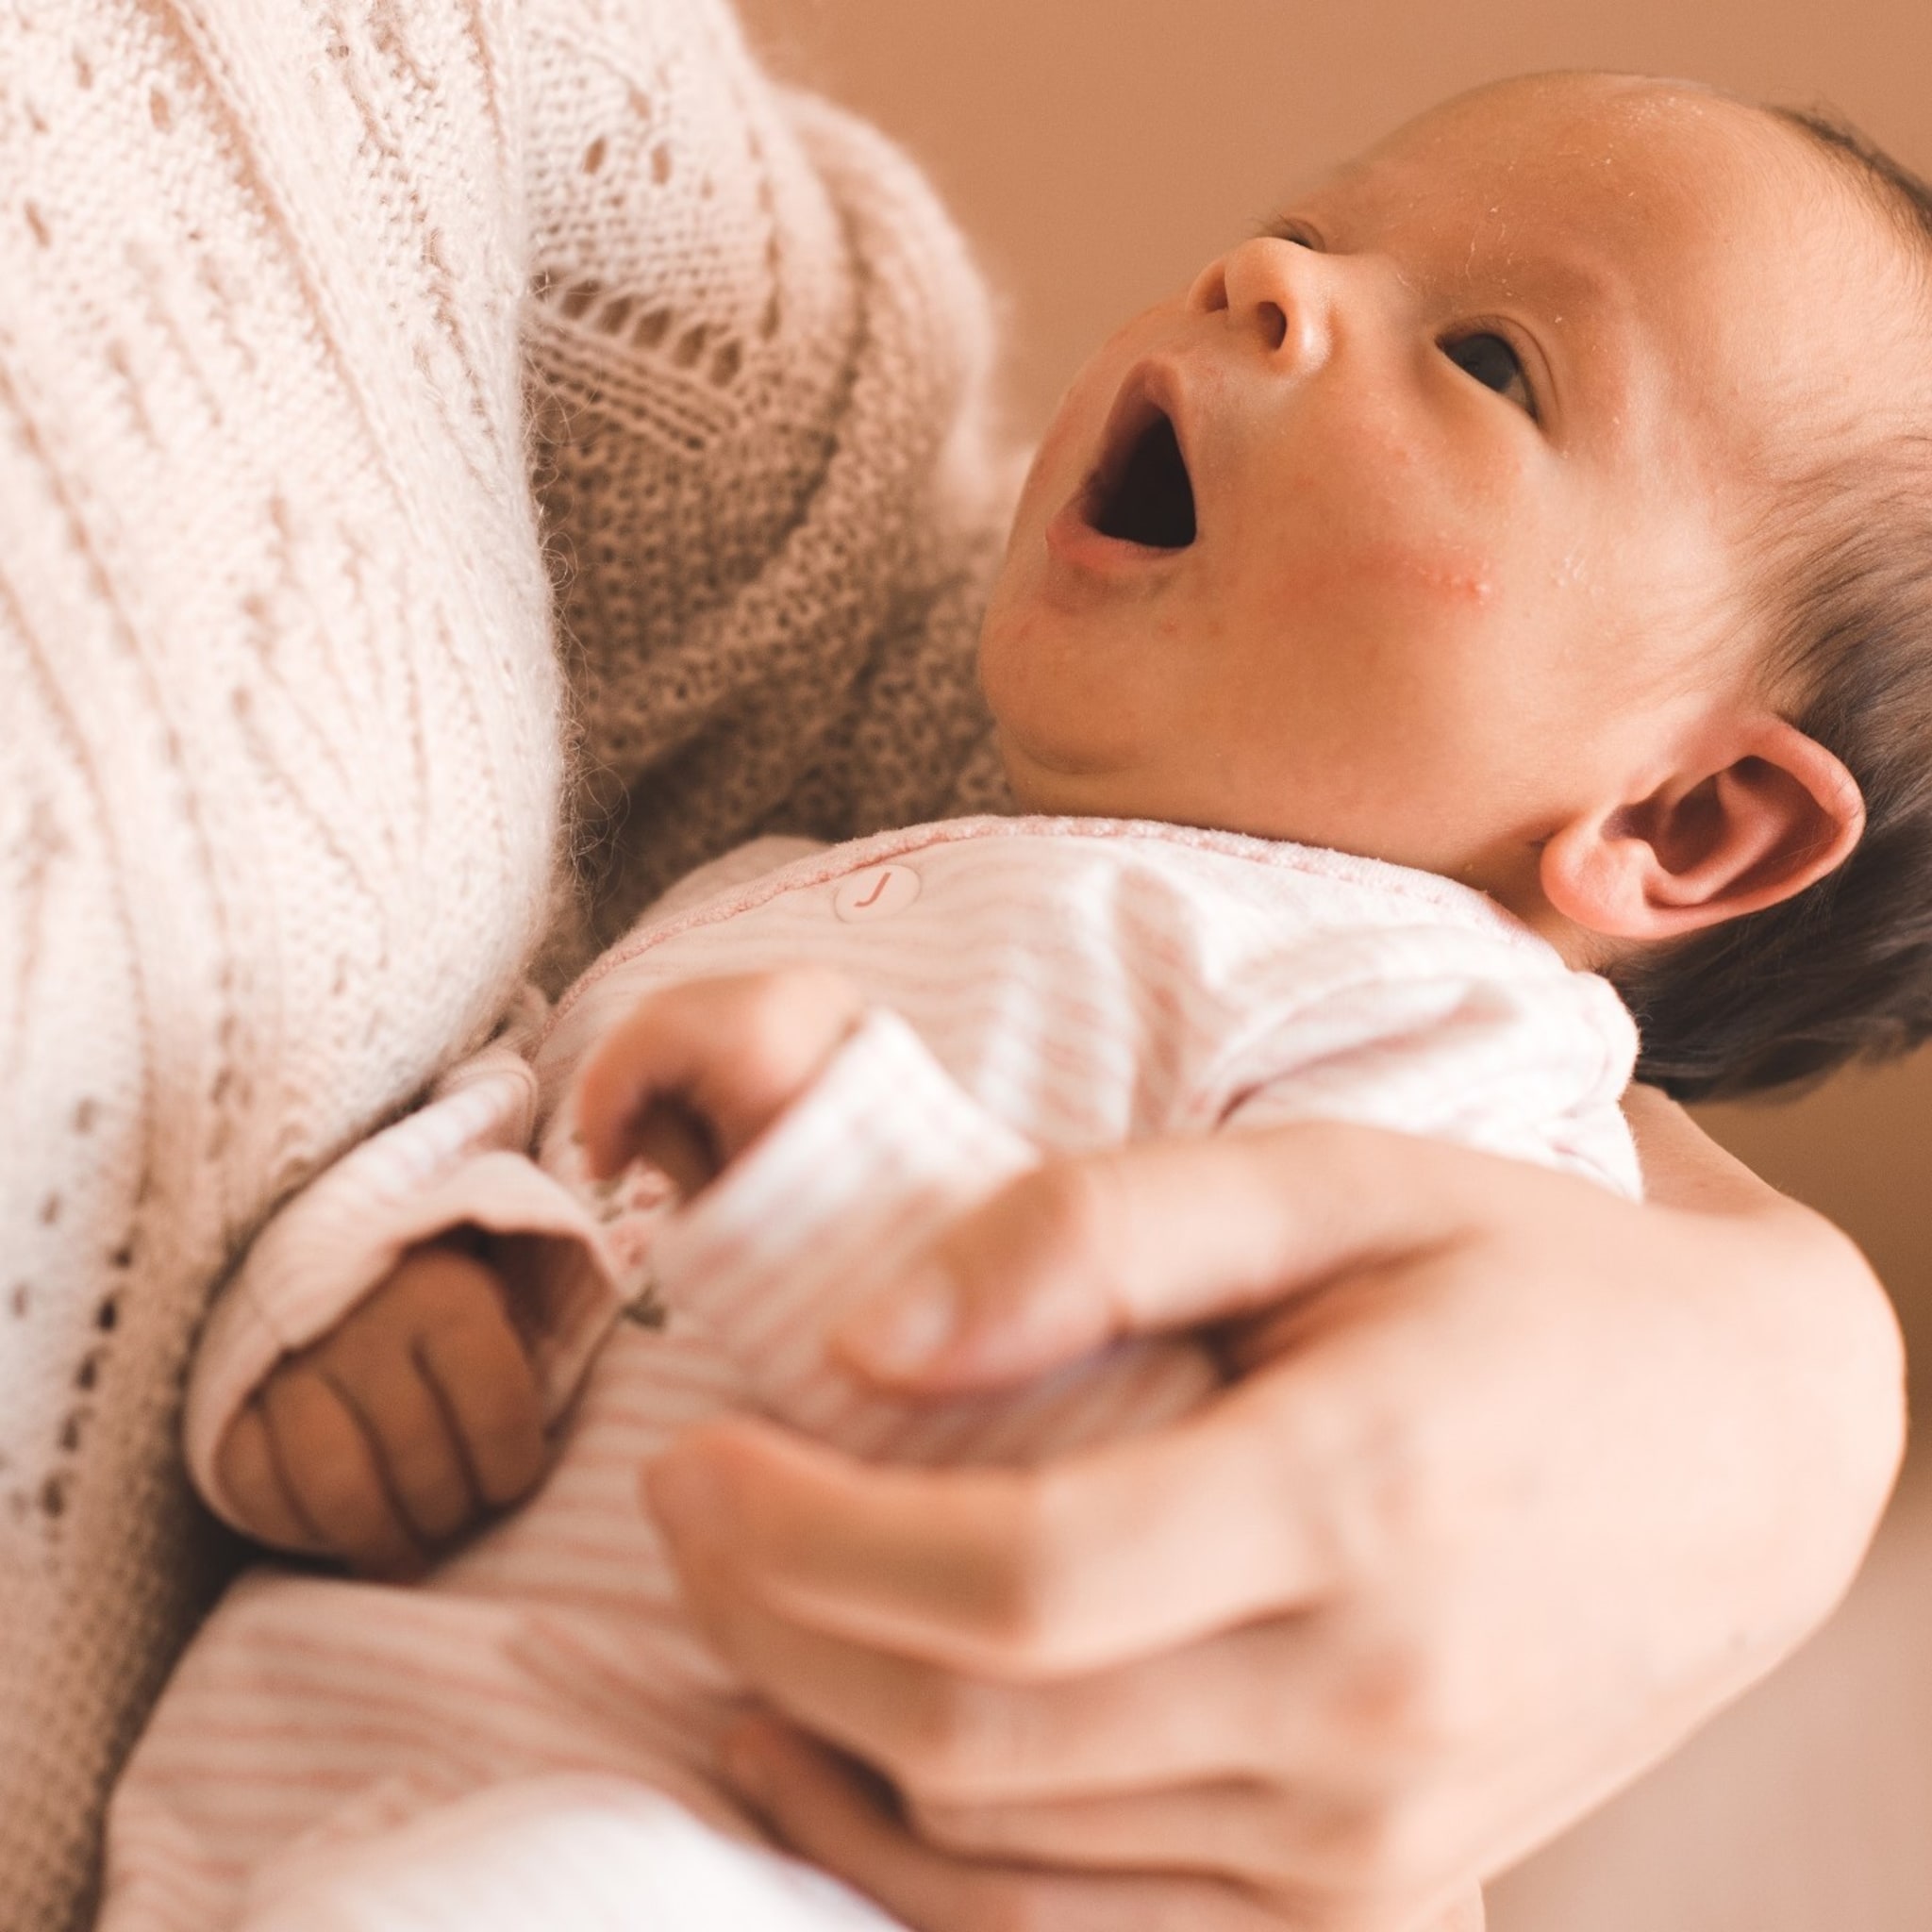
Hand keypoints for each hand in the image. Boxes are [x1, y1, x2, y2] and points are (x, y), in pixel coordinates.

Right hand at [216, 1242, 547, 1576]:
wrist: (341, 1258)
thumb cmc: (441, 1308)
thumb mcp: (498, 1311)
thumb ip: (521, 1375)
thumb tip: (530, 1478)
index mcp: (445, 1297)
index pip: (494, 1406)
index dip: (511, 1466)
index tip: (510, 1481)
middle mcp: (364, 1326)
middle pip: (419, 1460)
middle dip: (448, 1511)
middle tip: (456, 1519)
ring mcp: (289, 1365)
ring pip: (337, 1487)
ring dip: (380, 1537)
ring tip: (405, 1551)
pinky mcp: (230, 1400)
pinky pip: (254, 1488)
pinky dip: (296, 1527)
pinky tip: (334, 1529)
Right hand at [575, 968, 865, 1192]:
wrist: (925, 1174)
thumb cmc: (824, 1193)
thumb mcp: (725, 1181)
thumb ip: (657, 1147)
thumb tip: (613, 1148)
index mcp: (746, 1034)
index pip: (631, 1050)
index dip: (600, 1113)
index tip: (606, 1172)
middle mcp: (770, 987)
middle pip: (654, 1023)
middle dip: (635, 1093)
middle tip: (629, 1158)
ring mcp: (798, 981)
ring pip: (690, 1016)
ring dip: (674, 1078)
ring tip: (699, 1142)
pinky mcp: (817, 990)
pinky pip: (734, 1016)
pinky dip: (715, 1064)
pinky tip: (729, 1113)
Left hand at [646, 1098, 1904, 1930]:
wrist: (1751, 1448)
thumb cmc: (1529, 1280)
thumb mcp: (1334, 1181)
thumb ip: (1099, 1229)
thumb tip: (875, 1336)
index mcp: (1360, 1504)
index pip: (1010, 1580)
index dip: (806, 1533)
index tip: (700, 1452)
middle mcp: (1369, 1715)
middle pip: (979, 1731)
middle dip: (775, 1625)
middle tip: (687, 1510)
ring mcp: (1378, 1846)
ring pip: (1007, 1858)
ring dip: (824, 1754)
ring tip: (733, 1626)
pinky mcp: (1377, 1903)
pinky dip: (933, 1872)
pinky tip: (844, 1770)